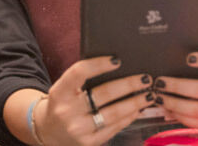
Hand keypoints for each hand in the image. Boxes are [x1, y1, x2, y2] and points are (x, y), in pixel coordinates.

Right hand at [37, 56, 152, 144]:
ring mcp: (78, 129)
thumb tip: (117, 66)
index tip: (117, 60)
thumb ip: (83, 78)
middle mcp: (67, 111)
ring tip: (149, 94)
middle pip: (103, 94)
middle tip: (146, 78)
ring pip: (113, 113)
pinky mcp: (88, 143)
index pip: (79, 73)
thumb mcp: (65, 89)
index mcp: (59, 92)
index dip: (98, 64)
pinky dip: (128, 117)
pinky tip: (137, 109)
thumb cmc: (62, 103)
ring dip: (135, 103)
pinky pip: (114, 127)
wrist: (48, 131)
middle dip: (129, 85)